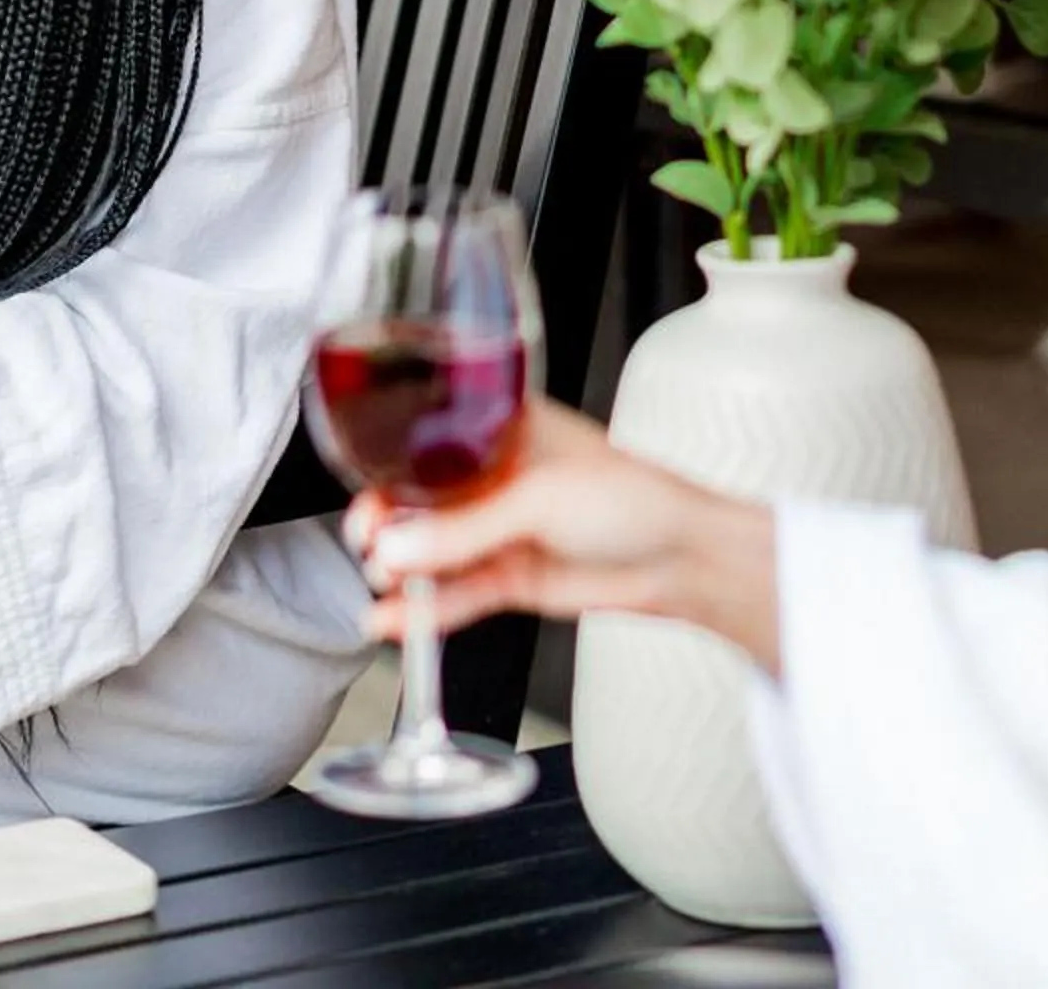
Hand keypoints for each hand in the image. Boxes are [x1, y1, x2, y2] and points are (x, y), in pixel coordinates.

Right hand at [349, 400, 783, 674]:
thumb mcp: (539, 498)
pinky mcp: (508, 577)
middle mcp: (492, 477)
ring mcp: (499, 530)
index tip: (366, 495)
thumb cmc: (633, 498)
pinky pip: (453, 594)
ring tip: (386, 586)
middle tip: (372, 546)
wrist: (681, 558)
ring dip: (403, 571)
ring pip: (433, 552)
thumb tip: (399, 547)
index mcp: (500, 429)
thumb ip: (464, 529)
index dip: (388, 467)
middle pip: (419, 501)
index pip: (426, 441)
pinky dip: (423, 609)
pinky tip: (393, 620)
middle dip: (388, 525)